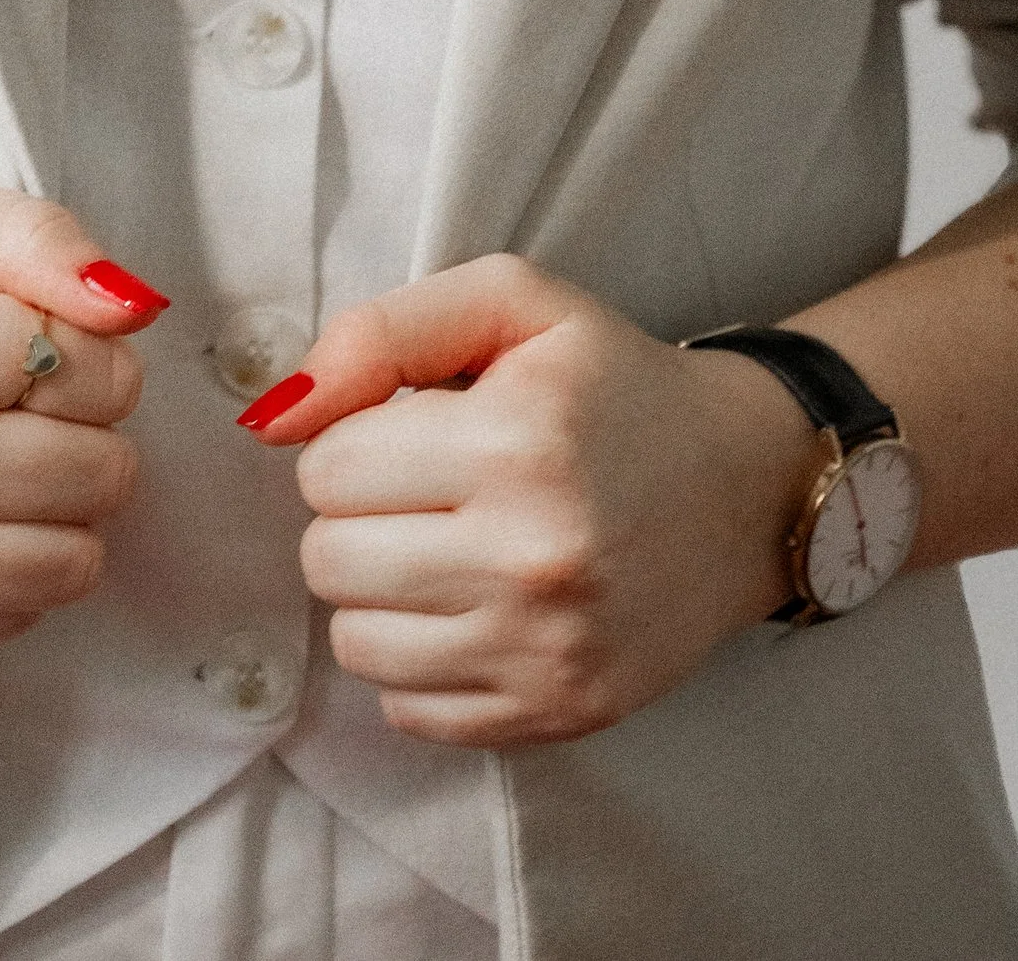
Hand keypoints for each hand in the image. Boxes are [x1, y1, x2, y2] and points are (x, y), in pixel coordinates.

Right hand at [0, 170, 162, 657]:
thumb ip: (37, 238)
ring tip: (5, 470)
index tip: (32, 351)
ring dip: (62, 515)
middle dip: (84, 435)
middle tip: (20, 412)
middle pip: (104, 473)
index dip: (88, 357)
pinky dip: (12, 572)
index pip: (105, 373)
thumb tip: (134, 304)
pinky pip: (12, 617)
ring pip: (75, 562)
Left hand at [247, 258, 813, 743]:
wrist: (744, 487)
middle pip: (328, 560)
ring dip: (380, 593)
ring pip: (356, 643)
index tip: (415, 432)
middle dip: (358, 517)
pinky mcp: (559, 714)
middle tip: (427, 491)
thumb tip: (273, 417)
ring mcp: (547, 651)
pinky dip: (420, 662)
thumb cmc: (612, 385)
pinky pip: (408, 711)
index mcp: (517, 441)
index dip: (355, 440)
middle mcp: (533, 556)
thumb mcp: (512, 303)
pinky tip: (473, 609)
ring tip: (446, 547)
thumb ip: (380, 333)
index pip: (326, 467)